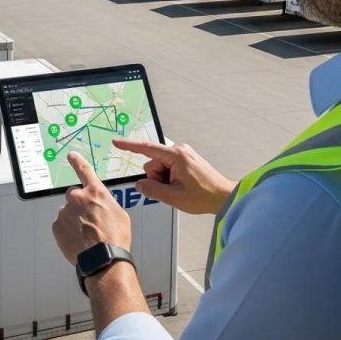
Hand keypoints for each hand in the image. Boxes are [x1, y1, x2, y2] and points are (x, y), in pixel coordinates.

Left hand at [52, 152, 132, 265]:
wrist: (104, 260)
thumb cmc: (115, 239)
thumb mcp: (119, 214)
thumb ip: (106, 202)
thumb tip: (100, 204)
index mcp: (95, 191)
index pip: (84, 169)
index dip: (77, 161)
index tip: (71, 155)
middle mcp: (77, 197)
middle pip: (74, 195)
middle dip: (79, 204)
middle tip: (89, 220)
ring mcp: (65, 211)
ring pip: (68, 212)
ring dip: (74, 219)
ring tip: (86, 235)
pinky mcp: (57, 226)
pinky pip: (61, 225)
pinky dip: (68, 231)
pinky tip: (79, 240)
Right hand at [113, 139, 236, 214]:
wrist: (225, 196)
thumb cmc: (204, 196)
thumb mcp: (175, 197)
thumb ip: (153, 190)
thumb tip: (140, 184)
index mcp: (176, 155)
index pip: (147, 149)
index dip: (129, 146)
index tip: (116, 142)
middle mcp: (179, 150)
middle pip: (153, 164)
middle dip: (157, 178)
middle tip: (173, 190)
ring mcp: (183, 153)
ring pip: (160, 167)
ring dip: (164, 180)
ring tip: (180, 189)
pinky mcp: (185, 159)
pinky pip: (168, 167)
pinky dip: (170, 178)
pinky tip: (182, 186)